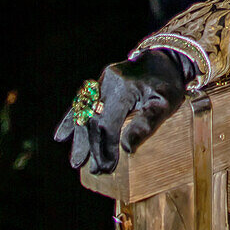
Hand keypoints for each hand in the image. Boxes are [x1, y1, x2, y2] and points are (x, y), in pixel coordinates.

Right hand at [55, 49, 192, 173]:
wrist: (166, 59)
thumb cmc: (168, 84)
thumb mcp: (165, 104)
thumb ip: (146, 124)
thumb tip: (126, 149)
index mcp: (123, 87)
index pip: (107, 124)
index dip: (106, 147)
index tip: (108, 166)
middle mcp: (108, 82)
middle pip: (94, 121)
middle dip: (93, 148)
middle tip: (95, 170)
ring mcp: (101, 81)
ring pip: (85, 114)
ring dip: (81, 139)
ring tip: (77, 162)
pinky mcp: (100, 83)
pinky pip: (82, 103)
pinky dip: (72, 121)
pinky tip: (61, 136)